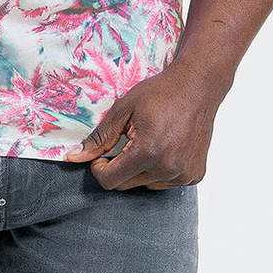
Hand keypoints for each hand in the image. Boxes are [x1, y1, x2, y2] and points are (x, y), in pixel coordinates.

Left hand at [64, 62, 228, 189]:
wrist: (196, 87)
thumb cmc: (160, 93)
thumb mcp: (123, 110)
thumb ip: (99, 137)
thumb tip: (75, 157)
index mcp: (147, 152)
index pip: (110, 180)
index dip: (99, 168)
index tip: (102, 155)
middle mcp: (167, 169)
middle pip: (126, 185)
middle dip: (118, 167)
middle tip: (125, 143)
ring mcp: (183, 174)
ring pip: (145, 185)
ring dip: (139, 170)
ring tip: (149, 141)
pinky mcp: (194, 175)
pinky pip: (165, 183)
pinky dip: (159, 171)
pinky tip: (165, 147)